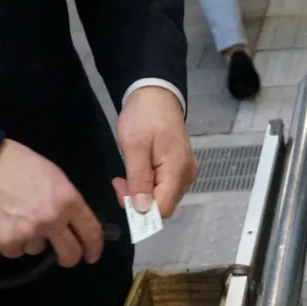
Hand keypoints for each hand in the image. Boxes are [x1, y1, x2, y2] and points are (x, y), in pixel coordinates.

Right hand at [0, 139, 103, 267]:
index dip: (94, 247)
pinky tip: (3, 223)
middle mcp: (52, 220)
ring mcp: (29, 233)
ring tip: (18, 219)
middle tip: (64, 256)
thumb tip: (73, 223)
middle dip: (69, 257)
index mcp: (68, 201)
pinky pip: (15, 251)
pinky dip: (11, 242)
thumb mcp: (53, 176)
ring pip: (38, 249)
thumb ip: (66, 201)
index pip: (91, 232)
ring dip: (32, 240)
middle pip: (70, 253)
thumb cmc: (18, 164)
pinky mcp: (6, 242)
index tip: (91, 255)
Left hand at [114, 86, 196, 217]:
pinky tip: (137, 172)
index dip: (141, 209)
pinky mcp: (179, 170)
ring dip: (141, 193)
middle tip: (119, 181)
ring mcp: (184, 173)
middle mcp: (186, 176)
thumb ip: (139, 179)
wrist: (155, 95)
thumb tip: (143, 210)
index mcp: (178, 171)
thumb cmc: (144, 116)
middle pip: (163, 205)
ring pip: (162, 198)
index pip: (163, 209)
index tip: (121, 189)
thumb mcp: (134, 146)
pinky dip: (147, 186)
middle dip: (139, 200)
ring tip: (126, 174)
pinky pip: (163, 188)